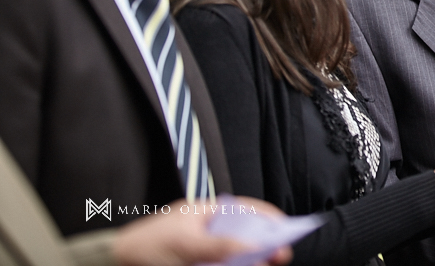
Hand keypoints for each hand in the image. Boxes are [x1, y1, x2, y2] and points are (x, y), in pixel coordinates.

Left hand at [112, 197, 291, 265]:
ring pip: (236, 256)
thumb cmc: (144, 247)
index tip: (285, 227)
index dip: (266, 217)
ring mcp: (203, 252)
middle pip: (244, 236)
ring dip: (251, 260)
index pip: (243, 210)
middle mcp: (208, 232)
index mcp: (205, 214)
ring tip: (265, 263)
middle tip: (279, 255)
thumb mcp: (186, 244)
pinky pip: (223, 265)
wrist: (113, 265)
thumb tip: (253, 247)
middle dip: (264, 244)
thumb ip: (220, 246)